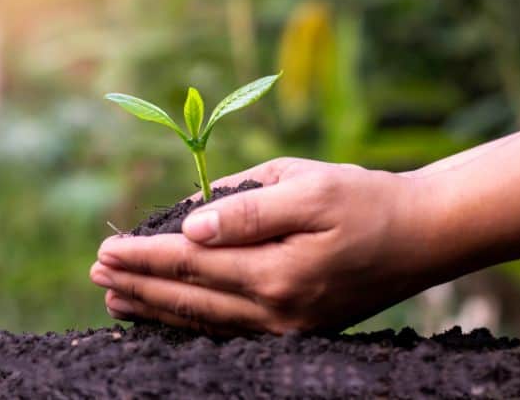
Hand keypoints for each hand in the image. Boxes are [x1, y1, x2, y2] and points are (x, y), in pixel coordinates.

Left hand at [90, 157, 436, 334]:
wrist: (421, 235)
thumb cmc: (363, 199)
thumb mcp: (306, 188)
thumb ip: (244, 210)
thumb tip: (188, 227)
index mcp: (277, 271)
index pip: (190, 264)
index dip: (143, 256)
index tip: (106, 249)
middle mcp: (277, 310)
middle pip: (189, 298)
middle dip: (138, 284)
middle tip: (98, 273)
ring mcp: (286, 328)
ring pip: (204, 320)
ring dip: (156, 309)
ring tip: (116, 299)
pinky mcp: (295, 331)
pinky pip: (228, 330)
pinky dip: (191, 321)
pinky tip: (168, 315)